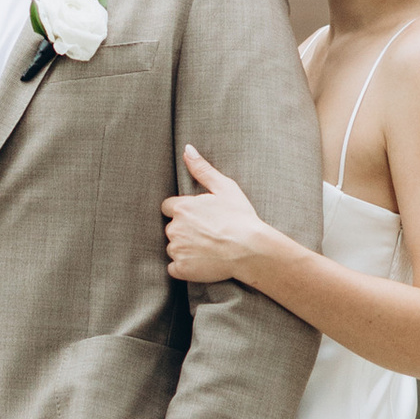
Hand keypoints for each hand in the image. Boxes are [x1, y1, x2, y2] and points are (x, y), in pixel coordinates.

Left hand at [163, 146, 268, 287]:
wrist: (250, 249)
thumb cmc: (240, 217)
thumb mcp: (225, 187)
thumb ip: (202, 169)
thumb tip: (187, 149)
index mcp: (182, 207)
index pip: (168, 207)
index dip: (183, 212)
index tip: (198, 217)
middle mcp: (174, 228)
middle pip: (171, 228)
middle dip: (184, 230)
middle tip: (207, 234)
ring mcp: (177, 250)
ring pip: (173, 248)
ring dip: (185, 249)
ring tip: (208, 249)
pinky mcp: (181, 269)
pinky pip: (174, 268)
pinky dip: (184, 267)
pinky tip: (202, 263)